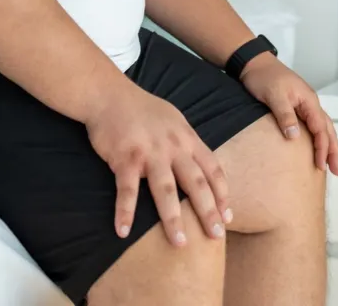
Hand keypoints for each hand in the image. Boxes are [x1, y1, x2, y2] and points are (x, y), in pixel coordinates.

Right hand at [84, 83, 231, 247]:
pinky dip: (125, 211)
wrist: (109, 95)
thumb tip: (202, 168)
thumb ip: (188, 144)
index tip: (228, 217)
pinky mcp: (125, 158)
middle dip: (208, 212)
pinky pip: (127, 190)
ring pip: (165, 190)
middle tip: (216, 236)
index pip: (212, 169)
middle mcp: (173, 147)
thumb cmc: (142, 110)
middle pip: (195, 183)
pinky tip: (123, 231)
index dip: (222, 194)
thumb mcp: (174, 121)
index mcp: (187, 138)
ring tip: (180, 242)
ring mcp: (149, 152)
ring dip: (173, 218)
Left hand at [240, 54, 337, 174]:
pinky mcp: (297, 107)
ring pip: (323, 127)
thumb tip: (294, 136)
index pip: (320, 128)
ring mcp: (305, 105)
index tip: (321, 165)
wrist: (254, 63)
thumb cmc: (264, 77)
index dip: (322, 147)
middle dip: (333, 150)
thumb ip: (285, 115)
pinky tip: (316, 146)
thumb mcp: (274, 96)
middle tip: (336, 170)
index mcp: (309, 100)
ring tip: (331, 163)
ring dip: (328, 145)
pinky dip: (318, 137)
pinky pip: (313, 125)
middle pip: (327, 129)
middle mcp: (310, 103)